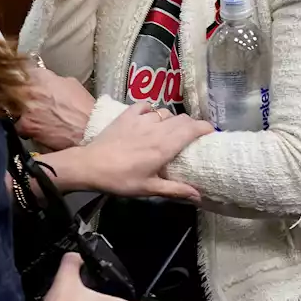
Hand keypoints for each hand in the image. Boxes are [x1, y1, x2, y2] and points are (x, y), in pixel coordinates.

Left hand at [16, 65, 95, 150]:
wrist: (88, 131)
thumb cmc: (83, 108)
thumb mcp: (71, 83)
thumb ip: (52, 79)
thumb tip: (44, 79)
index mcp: (40, 76)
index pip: (19, 69)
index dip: (19, 75)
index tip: (19, 78)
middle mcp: (29, 89)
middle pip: (9, 86)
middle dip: (12, 91)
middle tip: (19, 97)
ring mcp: (24, 108)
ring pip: (9, 105)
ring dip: (14, 108)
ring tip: (25, 113)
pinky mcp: (24, 126)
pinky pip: (15, 124)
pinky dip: (21, 126)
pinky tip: (31, 128)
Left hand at [83, 104, 213, 200]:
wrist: (90, 166)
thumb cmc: (121, 180)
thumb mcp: (149, 188)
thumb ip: (175, 189)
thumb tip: (198, 196)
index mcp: (164, 146)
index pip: (192, 128)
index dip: (205, 127)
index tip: (210, 133)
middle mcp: (157, 128)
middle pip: (182, 118)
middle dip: (191, 124)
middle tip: (193, 135)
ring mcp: (141, 119)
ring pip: (165, 112)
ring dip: (172, 119)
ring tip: (170, 130)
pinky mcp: (127, 115)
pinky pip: (145, 105)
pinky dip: (152, 110)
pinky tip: (150, 118)